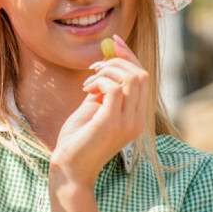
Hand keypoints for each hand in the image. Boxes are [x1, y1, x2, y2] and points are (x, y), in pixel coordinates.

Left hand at [52, 34, 147, 187]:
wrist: (69, 169)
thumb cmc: (78, 141)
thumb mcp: (93, 110)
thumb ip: (103, 90)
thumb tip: (104, 65)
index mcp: (136, 116)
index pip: (143, 78)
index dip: (130, 56)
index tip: (114, 42)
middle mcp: (138, 120)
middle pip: (141, 74)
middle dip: (117, 61)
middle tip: (94, 68)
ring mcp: (128, 123)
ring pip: (132, 78)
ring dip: (107, 71)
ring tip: (88, 81)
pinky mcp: (112, 124)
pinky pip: (114, 88)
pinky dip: (99, 81)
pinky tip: (86, 90)